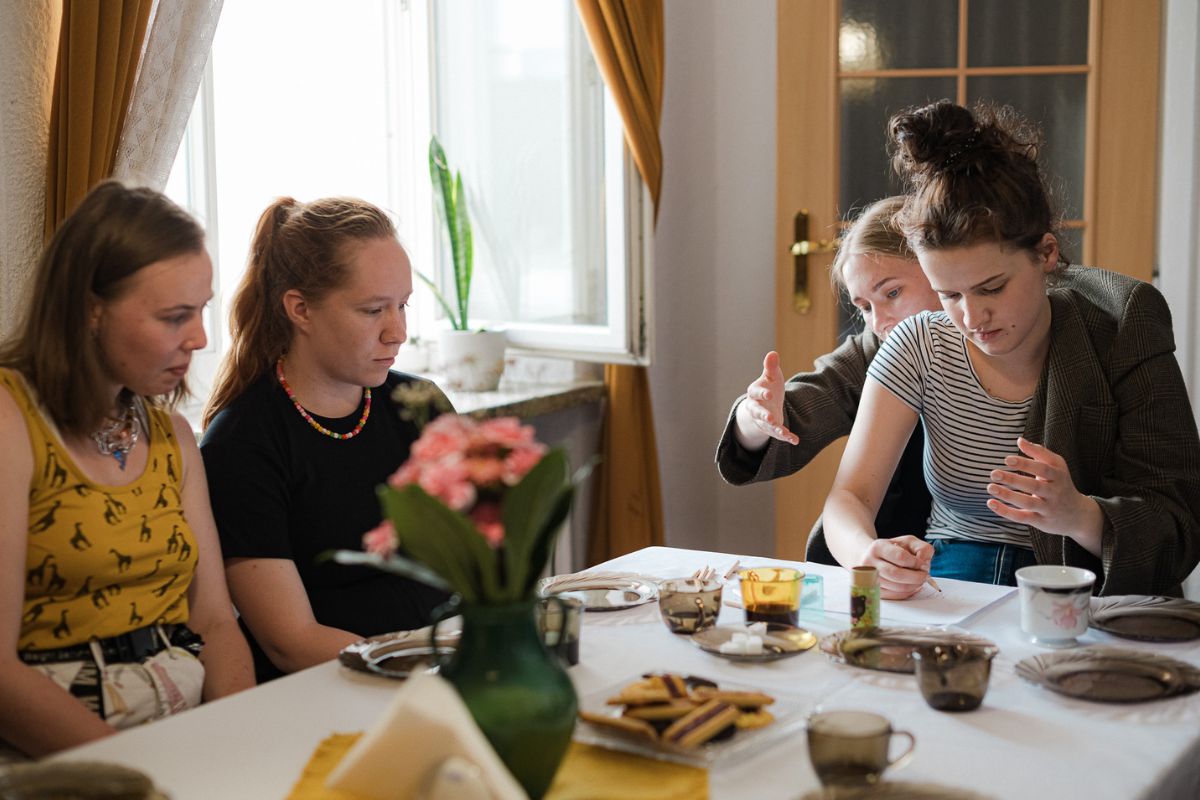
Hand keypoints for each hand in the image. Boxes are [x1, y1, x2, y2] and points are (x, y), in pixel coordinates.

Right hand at [736, 351, 798, 446]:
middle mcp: (756, 408)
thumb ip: (771, 367)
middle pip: (757, 412)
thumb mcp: (770, 377)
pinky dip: (786, 437)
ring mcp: (762, 420)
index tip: (769, 394)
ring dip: (774, 428)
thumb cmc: (768, 388)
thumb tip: (773, 353)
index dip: (762, 393)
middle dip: (763, 415)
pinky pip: (778, 434)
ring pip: (766, 425)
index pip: (755, 393)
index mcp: (754, 393)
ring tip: (782, 432)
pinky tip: (795, 440)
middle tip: (770, 418)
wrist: (764, 406)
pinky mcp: (771, 429)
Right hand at [858, 535, 931, 599]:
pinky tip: (912, 586)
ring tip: (919, 580)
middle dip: (916, 577)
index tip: (924, 564)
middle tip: (924, 575)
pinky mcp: (874, 590)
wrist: (871, 557)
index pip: (900, 557)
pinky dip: (907, 592)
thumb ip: (921, 548)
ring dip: (913, 586)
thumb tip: (924, 563)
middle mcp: (870, 562)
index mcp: (878, 547)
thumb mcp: (908, 542)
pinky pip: (894, 595)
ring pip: (896, 587)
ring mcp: (870, 578)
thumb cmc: (892, 549)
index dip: (916, 562)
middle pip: (896, 574)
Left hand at [986, 437, 1102, 545]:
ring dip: (1008, 495)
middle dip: (1013, 479)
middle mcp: (1055, 493)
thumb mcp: (1057, 467)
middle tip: (994, 473)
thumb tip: (1019, 440)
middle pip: (1034, 486)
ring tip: (990, 487)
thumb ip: (1039, 453)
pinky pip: (1022, 517)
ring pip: (1027, 503)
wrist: (1078, 515)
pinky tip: (991, 503)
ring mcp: (1048, 508)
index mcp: (1058, 476)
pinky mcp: (1040, 521)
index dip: (1025, 463)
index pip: (1043, 468)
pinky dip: (1006, 511)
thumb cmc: (1060, 484)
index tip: (1007, 459)